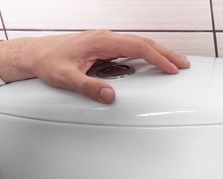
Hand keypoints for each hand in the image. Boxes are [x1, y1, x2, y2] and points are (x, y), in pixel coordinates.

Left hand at [0, 30, 189, 102]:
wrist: (37, 54)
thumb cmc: (49, 63)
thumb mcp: (66, 78)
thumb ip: (89, 87)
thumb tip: (111, 96)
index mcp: (101, 41)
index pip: (137, 46)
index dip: (157, 58)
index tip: (172, 68)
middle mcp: (107, 38)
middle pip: (144, 42)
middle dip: (167, 53)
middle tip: (184, 64)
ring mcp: (108, 41)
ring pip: (141, 44)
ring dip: (160, 53)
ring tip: (177, 63)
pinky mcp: (107, 47)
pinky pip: (133, 48)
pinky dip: (149, 54)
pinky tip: (156, 62)